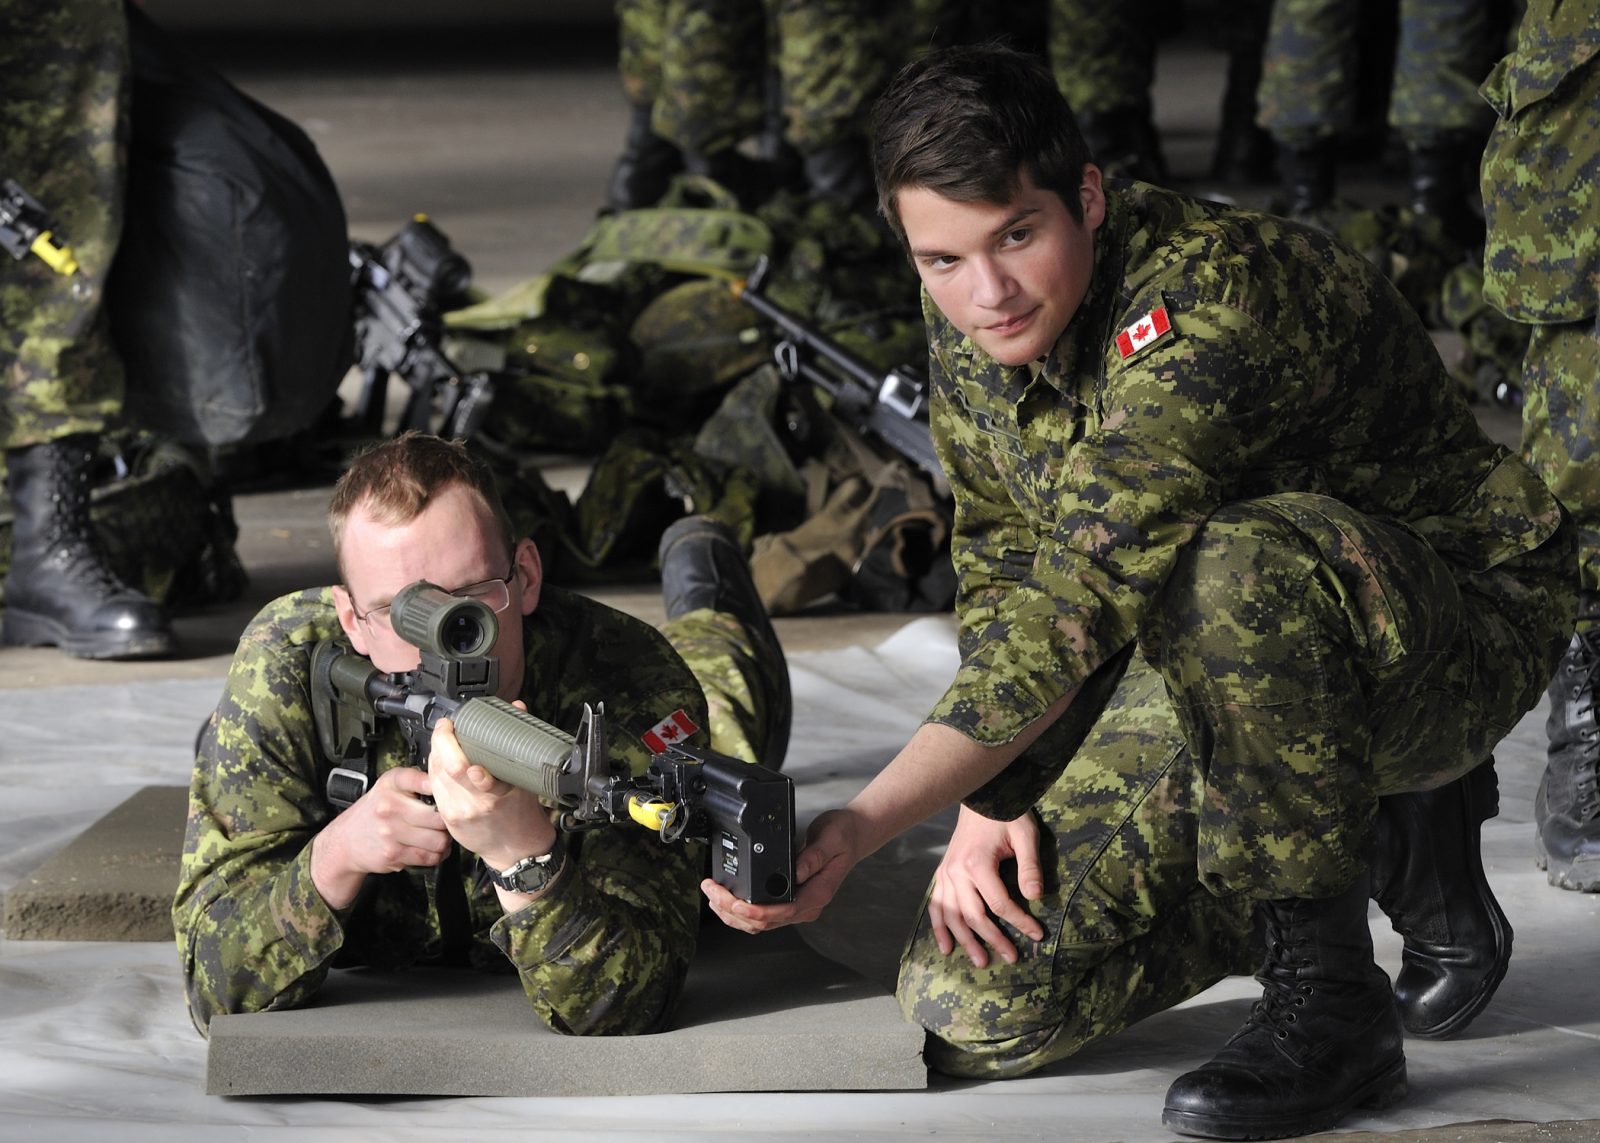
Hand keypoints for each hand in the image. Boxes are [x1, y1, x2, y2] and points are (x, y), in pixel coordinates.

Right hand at [311, 764, 450, 907]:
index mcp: (391, 784)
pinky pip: (428, 857)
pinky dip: (437, 855)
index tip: (448, 790)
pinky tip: (433, 849)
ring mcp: (391, 831)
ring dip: (445, 841)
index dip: (438, 786)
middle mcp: (390, 805)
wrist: (345, 841)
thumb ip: (416, 781)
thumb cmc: (374, 812)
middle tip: (450, 822)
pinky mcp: (393, 853)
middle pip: (439, 816)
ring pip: (438, 839)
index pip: (419, 779)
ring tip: (442, 837)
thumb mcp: (389, 788)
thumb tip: (450, 784)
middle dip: (449, 822)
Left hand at [426, 714, 554, 870]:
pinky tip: (443, 761)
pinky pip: (435, 787)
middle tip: (446, 727)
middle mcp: (474, 805)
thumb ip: (518, 744)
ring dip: (437, 754)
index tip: (453, 725)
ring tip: (445, 740)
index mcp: (496, 795)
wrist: (514, 849)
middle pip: (446, 768)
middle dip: (441, 742)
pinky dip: (436, 770)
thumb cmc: (522, 814)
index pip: (466, 767)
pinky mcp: (447, 818)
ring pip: (436, 776)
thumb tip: (518, 708)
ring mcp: (458, 813)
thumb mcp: (525, 780)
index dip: (452, 743)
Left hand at [702, 808, 862, 933]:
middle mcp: (807, 905)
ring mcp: (797, 905)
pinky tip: (727, 898)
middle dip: (733, 911)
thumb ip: (813, 857)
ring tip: (712, 894)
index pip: (783, 913)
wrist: (853, 835)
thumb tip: (794, 873)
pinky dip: (741, 909)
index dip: (755, 912)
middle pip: (765, 922)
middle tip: (712, 892)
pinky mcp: (789, 900)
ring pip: (760, 923)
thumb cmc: (843, 836)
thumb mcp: (831, 839)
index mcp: (817, 894)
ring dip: (733, 913)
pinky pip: (762, 913)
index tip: (734, 903)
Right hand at [927, 805, 1045, 967]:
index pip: (999, 904)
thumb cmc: (1006, 814)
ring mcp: (946, 874)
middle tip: (1011, 958)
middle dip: (994, 939)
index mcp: (977, 863)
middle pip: (974, 916)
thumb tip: (1036, 897)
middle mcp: (956, 872)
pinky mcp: (943, 873)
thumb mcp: (1025, 836)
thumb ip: (1029, 867)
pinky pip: (936, 905)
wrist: (981, 797)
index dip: (1019, 922)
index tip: (1037, 934)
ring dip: (966, 941)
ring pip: (952, 916)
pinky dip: (940, 928)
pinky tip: (946, 947)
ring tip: (981, 961)